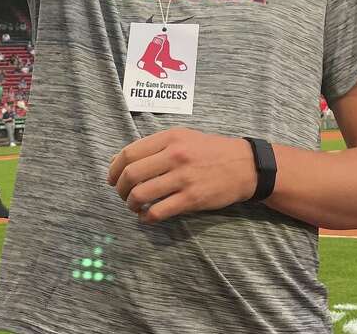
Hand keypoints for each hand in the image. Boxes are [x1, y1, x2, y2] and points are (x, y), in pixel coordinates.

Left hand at [107, 128, 256, 223]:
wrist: (244, 165)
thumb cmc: (210, 150)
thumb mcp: (183, 137)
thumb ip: (155, 146)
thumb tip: (120, 161)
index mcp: (170, 137)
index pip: (129, 153)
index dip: (114, 168)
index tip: (111, 178)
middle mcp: (174, 155)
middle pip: (131, 174)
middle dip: (120, 188)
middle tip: (122, 195)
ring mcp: (183, 178)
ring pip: (141, 194)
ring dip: (131, 204)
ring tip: (134, 206)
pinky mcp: (192, 198)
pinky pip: (159, 211)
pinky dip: (147, 217)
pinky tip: (147, 217)